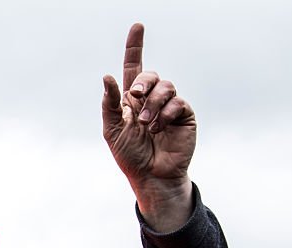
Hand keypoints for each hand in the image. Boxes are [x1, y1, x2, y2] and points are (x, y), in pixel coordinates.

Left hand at [102, 23, 195, 230]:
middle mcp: (151, 99)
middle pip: (151, 74)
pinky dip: (166, 113)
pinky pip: (178, 101)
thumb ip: (110, 104)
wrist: (150, 176)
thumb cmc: (130, 156)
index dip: (135, 47)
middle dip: (142, 82)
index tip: (137, 26)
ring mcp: (169, 106)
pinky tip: (159, 127)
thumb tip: (107, 77)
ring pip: (165, 86)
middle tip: (134, 96)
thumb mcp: (112, 130)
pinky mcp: (184, 115)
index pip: (133, 68)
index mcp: (132, 100)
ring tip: (146, 124)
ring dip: (152, 104)